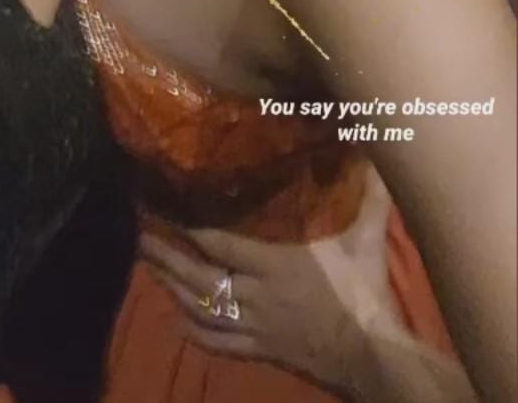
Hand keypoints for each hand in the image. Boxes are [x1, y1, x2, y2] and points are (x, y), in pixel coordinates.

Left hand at [140, 169, 399, 394]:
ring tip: (149, 269)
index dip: (191, 228)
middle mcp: (258, 296)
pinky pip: (219, 343)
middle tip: (140, 239)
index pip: (222, 244)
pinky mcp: (261, 351)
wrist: (375, 357)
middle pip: (201, 277)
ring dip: (173, 289)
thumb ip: (370, 200)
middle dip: (167, 258)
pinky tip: (176, 320)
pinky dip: (195, 331)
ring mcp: (256, 326)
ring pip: (203, 309)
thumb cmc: (367, 293)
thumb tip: (377, 161)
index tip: (166, 209)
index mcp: (277, 265)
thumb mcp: (368, 242)